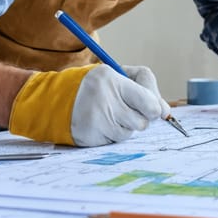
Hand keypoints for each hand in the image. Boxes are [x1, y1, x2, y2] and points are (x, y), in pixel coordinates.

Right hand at [9, 64, 165, 146]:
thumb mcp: (115, 76)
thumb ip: (143, 88)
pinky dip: (112, 134)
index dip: (155, 108)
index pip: (149, 103)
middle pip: (143, 122)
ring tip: (109, 115)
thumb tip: (166, 112)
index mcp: (112, 80)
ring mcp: (96, 121)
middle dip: (139, 117)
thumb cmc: (92, 86)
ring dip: (125, 126)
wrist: (51, 101)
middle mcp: (104, 101)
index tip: (153, 108)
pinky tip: (99, 124)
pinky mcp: (90, 137)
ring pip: (130, 133)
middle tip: (125, 109)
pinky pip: (115, 141)